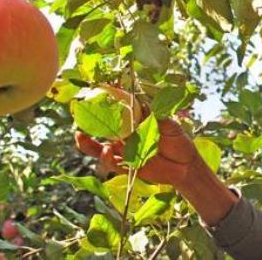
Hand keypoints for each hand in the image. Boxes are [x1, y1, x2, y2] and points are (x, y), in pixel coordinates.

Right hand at [75, 118, 237, 224]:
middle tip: (76, 114)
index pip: (115, 112)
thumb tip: (146, 106)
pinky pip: (112, 163)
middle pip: (101, 129)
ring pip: (100, 147)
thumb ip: (158, 118)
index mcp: (133, 123)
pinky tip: (106, 151)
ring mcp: (124, 152)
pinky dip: (106, 158)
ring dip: (89, 143)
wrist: (185, 165)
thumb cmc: (178, 140)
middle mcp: (125, 136)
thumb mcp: (170, 126)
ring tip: (80, 136)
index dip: (103, 104)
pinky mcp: (127, 167)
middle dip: (87, 122)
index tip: (91, 94)